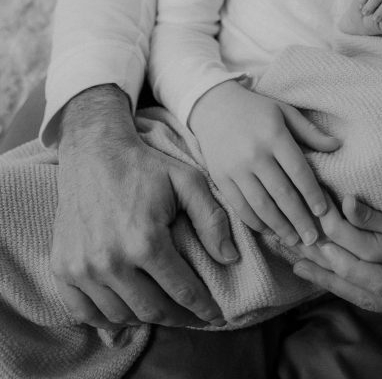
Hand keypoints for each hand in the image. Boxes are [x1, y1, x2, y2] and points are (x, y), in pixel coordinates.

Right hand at [52, 85, 235, 328]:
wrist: (93, 151)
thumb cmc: (144, 166)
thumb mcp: (187, 181)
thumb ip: (212, 219)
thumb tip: (230, 258)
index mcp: (145, 241)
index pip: (182, 291)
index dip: (203, 307)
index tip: (216, 315)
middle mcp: (111, 261)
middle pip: (152, 310)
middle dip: (179, 318)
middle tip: (193, 316)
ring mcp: (83, 268)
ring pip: (120, 315)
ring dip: (145, 318)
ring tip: (162, 310)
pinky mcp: (62, 268)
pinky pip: (85, 312)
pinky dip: (106, 319)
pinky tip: (125, 311)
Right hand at [189, 80, 339, 246]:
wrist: (213, 106)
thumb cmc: (255, 109)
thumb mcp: (284, 111)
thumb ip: (310, 131)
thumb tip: (338, 145)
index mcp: (273, 135)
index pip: (298, 171)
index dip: (312, 194)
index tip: (323, 212)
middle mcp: (254, 153)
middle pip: (282, 193)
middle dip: (300, 219)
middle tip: (314, 239)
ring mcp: (235, 168)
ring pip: (261, 204)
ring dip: (280, 226)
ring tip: (295, 240)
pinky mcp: (221, 178)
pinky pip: (240, 206)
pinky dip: (256, 222)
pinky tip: (270, 230)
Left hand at [292, 189, 381, 325]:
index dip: (350, 266)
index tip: (321, 248)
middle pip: (367, 294)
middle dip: (329, 274)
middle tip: (294, 252)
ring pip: (367, 296)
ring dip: (331, 278)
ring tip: (295, 259)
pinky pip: (374, 291)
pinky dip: (346, 278)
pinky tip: (321, 266)